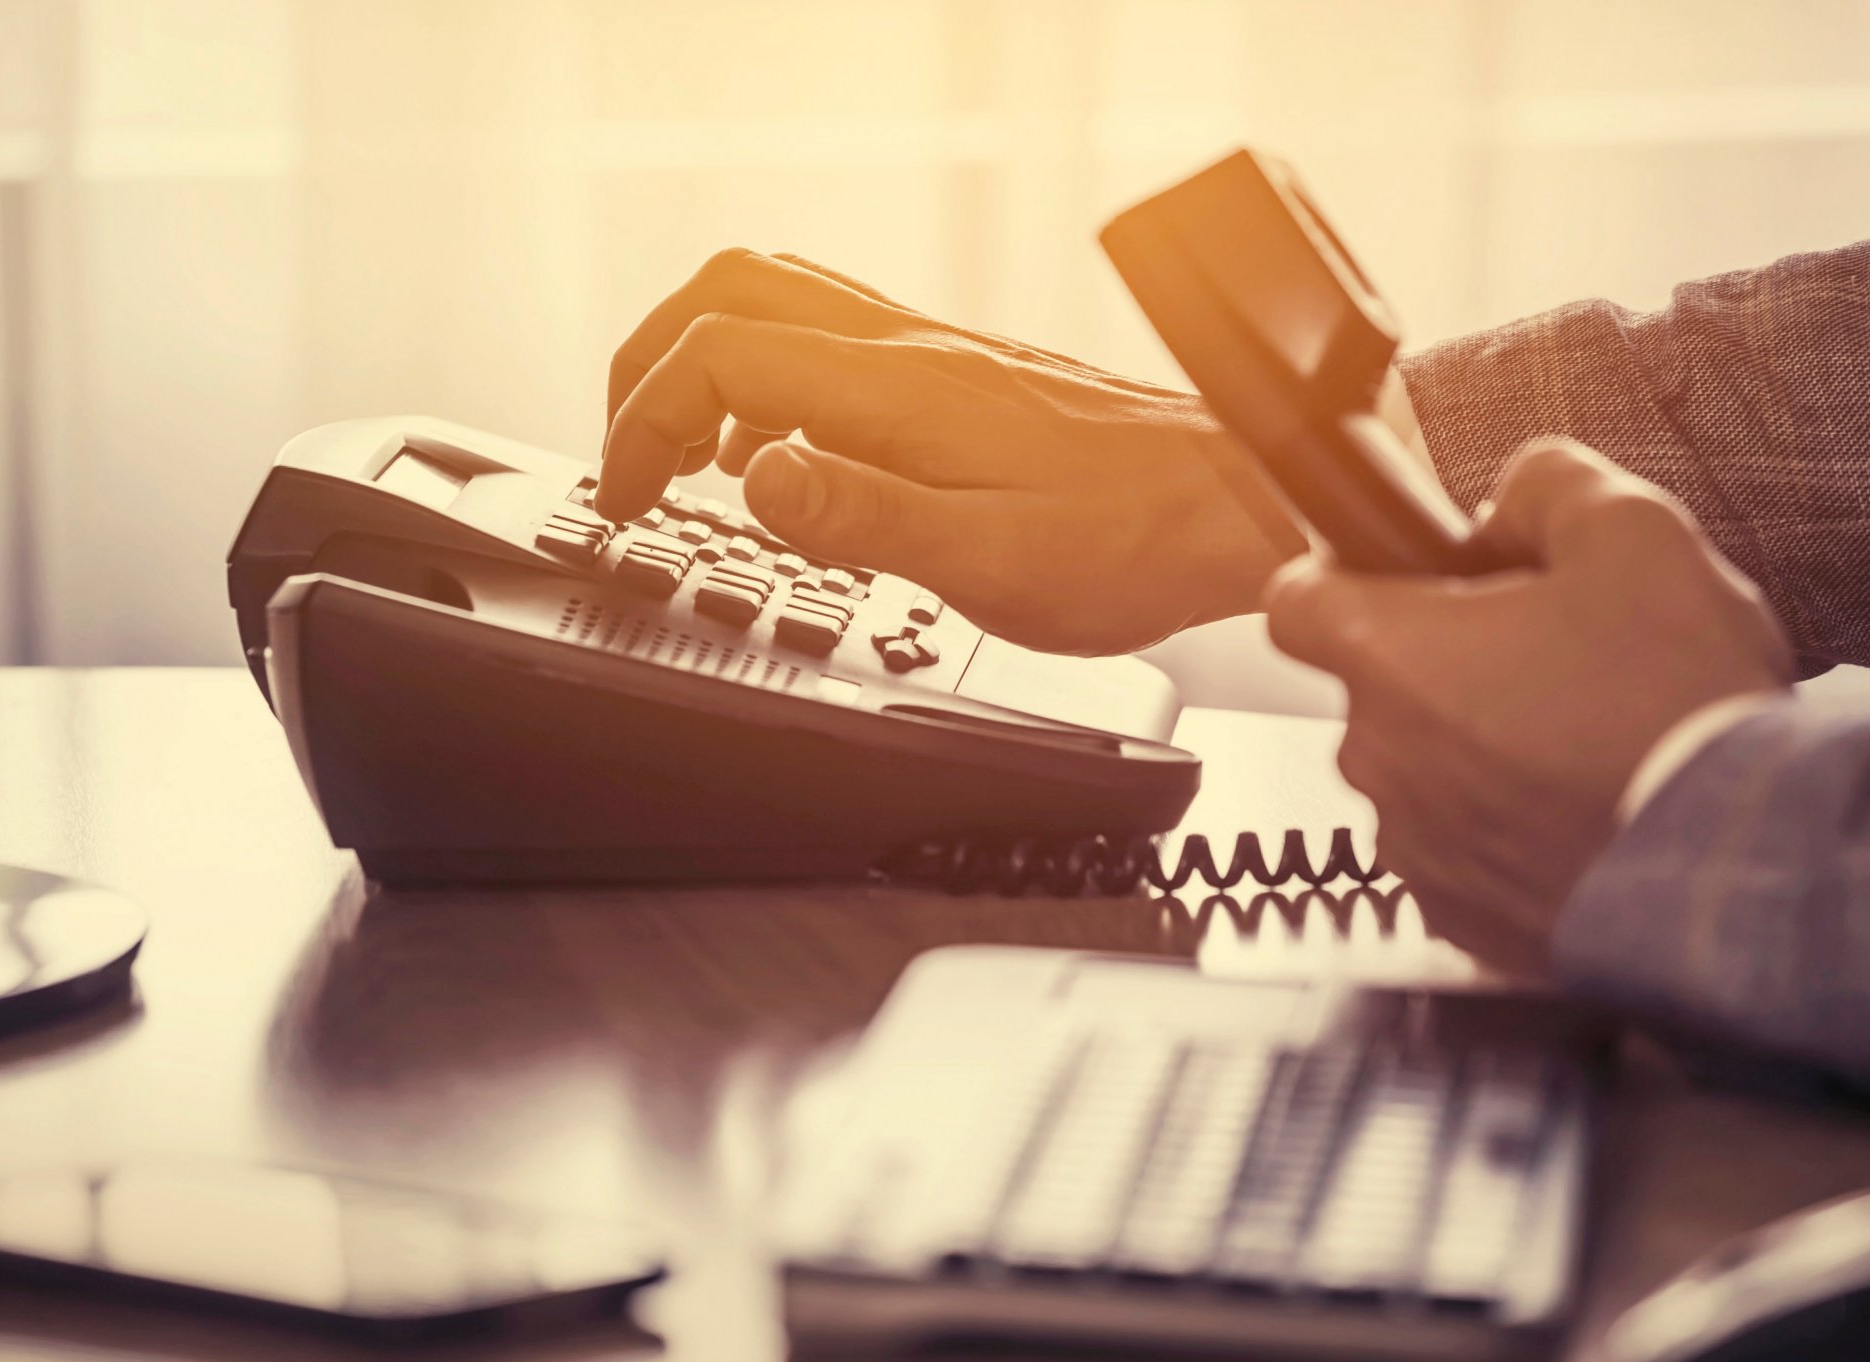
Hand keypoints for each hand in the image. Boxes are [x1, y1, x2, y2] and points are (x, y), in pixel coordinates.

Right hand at [596, 248, 1307, 653]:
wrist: (1241, 502)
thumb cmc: (1133, 542)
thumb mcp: (988, 562)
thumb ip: (860, 516)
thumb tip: (753, 480)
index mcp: (898, 389)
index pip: (718, 359)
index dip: (644, 422)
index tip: (630, 500)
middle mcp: (910, 348)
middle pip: (729, 292)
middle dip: (649, 364)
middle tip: (628, 458)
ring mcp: (937, 352)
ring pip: (779, 299)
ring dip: (707, 361)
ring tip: (686, 457)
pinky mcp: (963, 375)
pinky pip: (832, 338)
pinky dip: (772, 381)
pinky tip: (788, 461)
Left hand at [1265, 439, 1791, 970]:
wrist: (1733, 867)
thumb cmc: (1675, 710)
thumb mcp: (1633, 534)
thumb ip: (1549, 485)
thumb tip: (1516, 493)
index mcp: (1389, 655)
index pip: (1295, 600)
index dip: (1343, 576)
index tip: (1396, 577)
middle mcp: (1377, 757)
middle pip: (1381, 688)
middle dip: (1449, 666)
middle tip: (1551, 660)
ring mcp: (1413, 847)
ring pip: (1424, 774)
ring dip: (1481, 754)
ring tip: (1585, 744)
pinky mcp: (1459, 918)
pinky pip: (1464, 853)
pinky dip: (1509, 832)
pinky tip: (1586, 811)